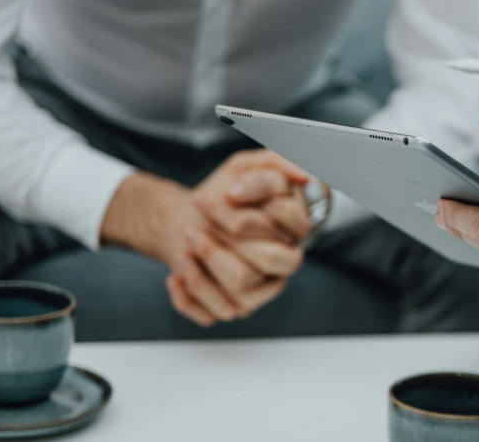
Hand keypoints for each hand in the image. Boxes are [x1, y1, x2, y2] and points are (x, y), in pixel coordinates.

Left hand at [174, 150, 314, 324]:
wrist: (189, 218)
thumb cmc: (222, 195)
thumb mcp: (245, 167)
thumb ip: (275, 163)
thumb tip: (303, 177)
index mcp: (294, 229)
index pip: (288, 219)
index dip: (255, 205)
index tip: (228, 191)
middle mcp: (282, 262)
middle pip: (270, 258)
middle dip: (232, 236)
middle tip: (198, 225)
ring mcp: (260, 289)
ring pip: (240, 289)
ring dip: (205, 266)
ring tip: (185, 245)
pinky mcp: (233, 306)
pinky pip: (214, 313)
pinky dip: (189, 295)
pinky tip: (175, 276)